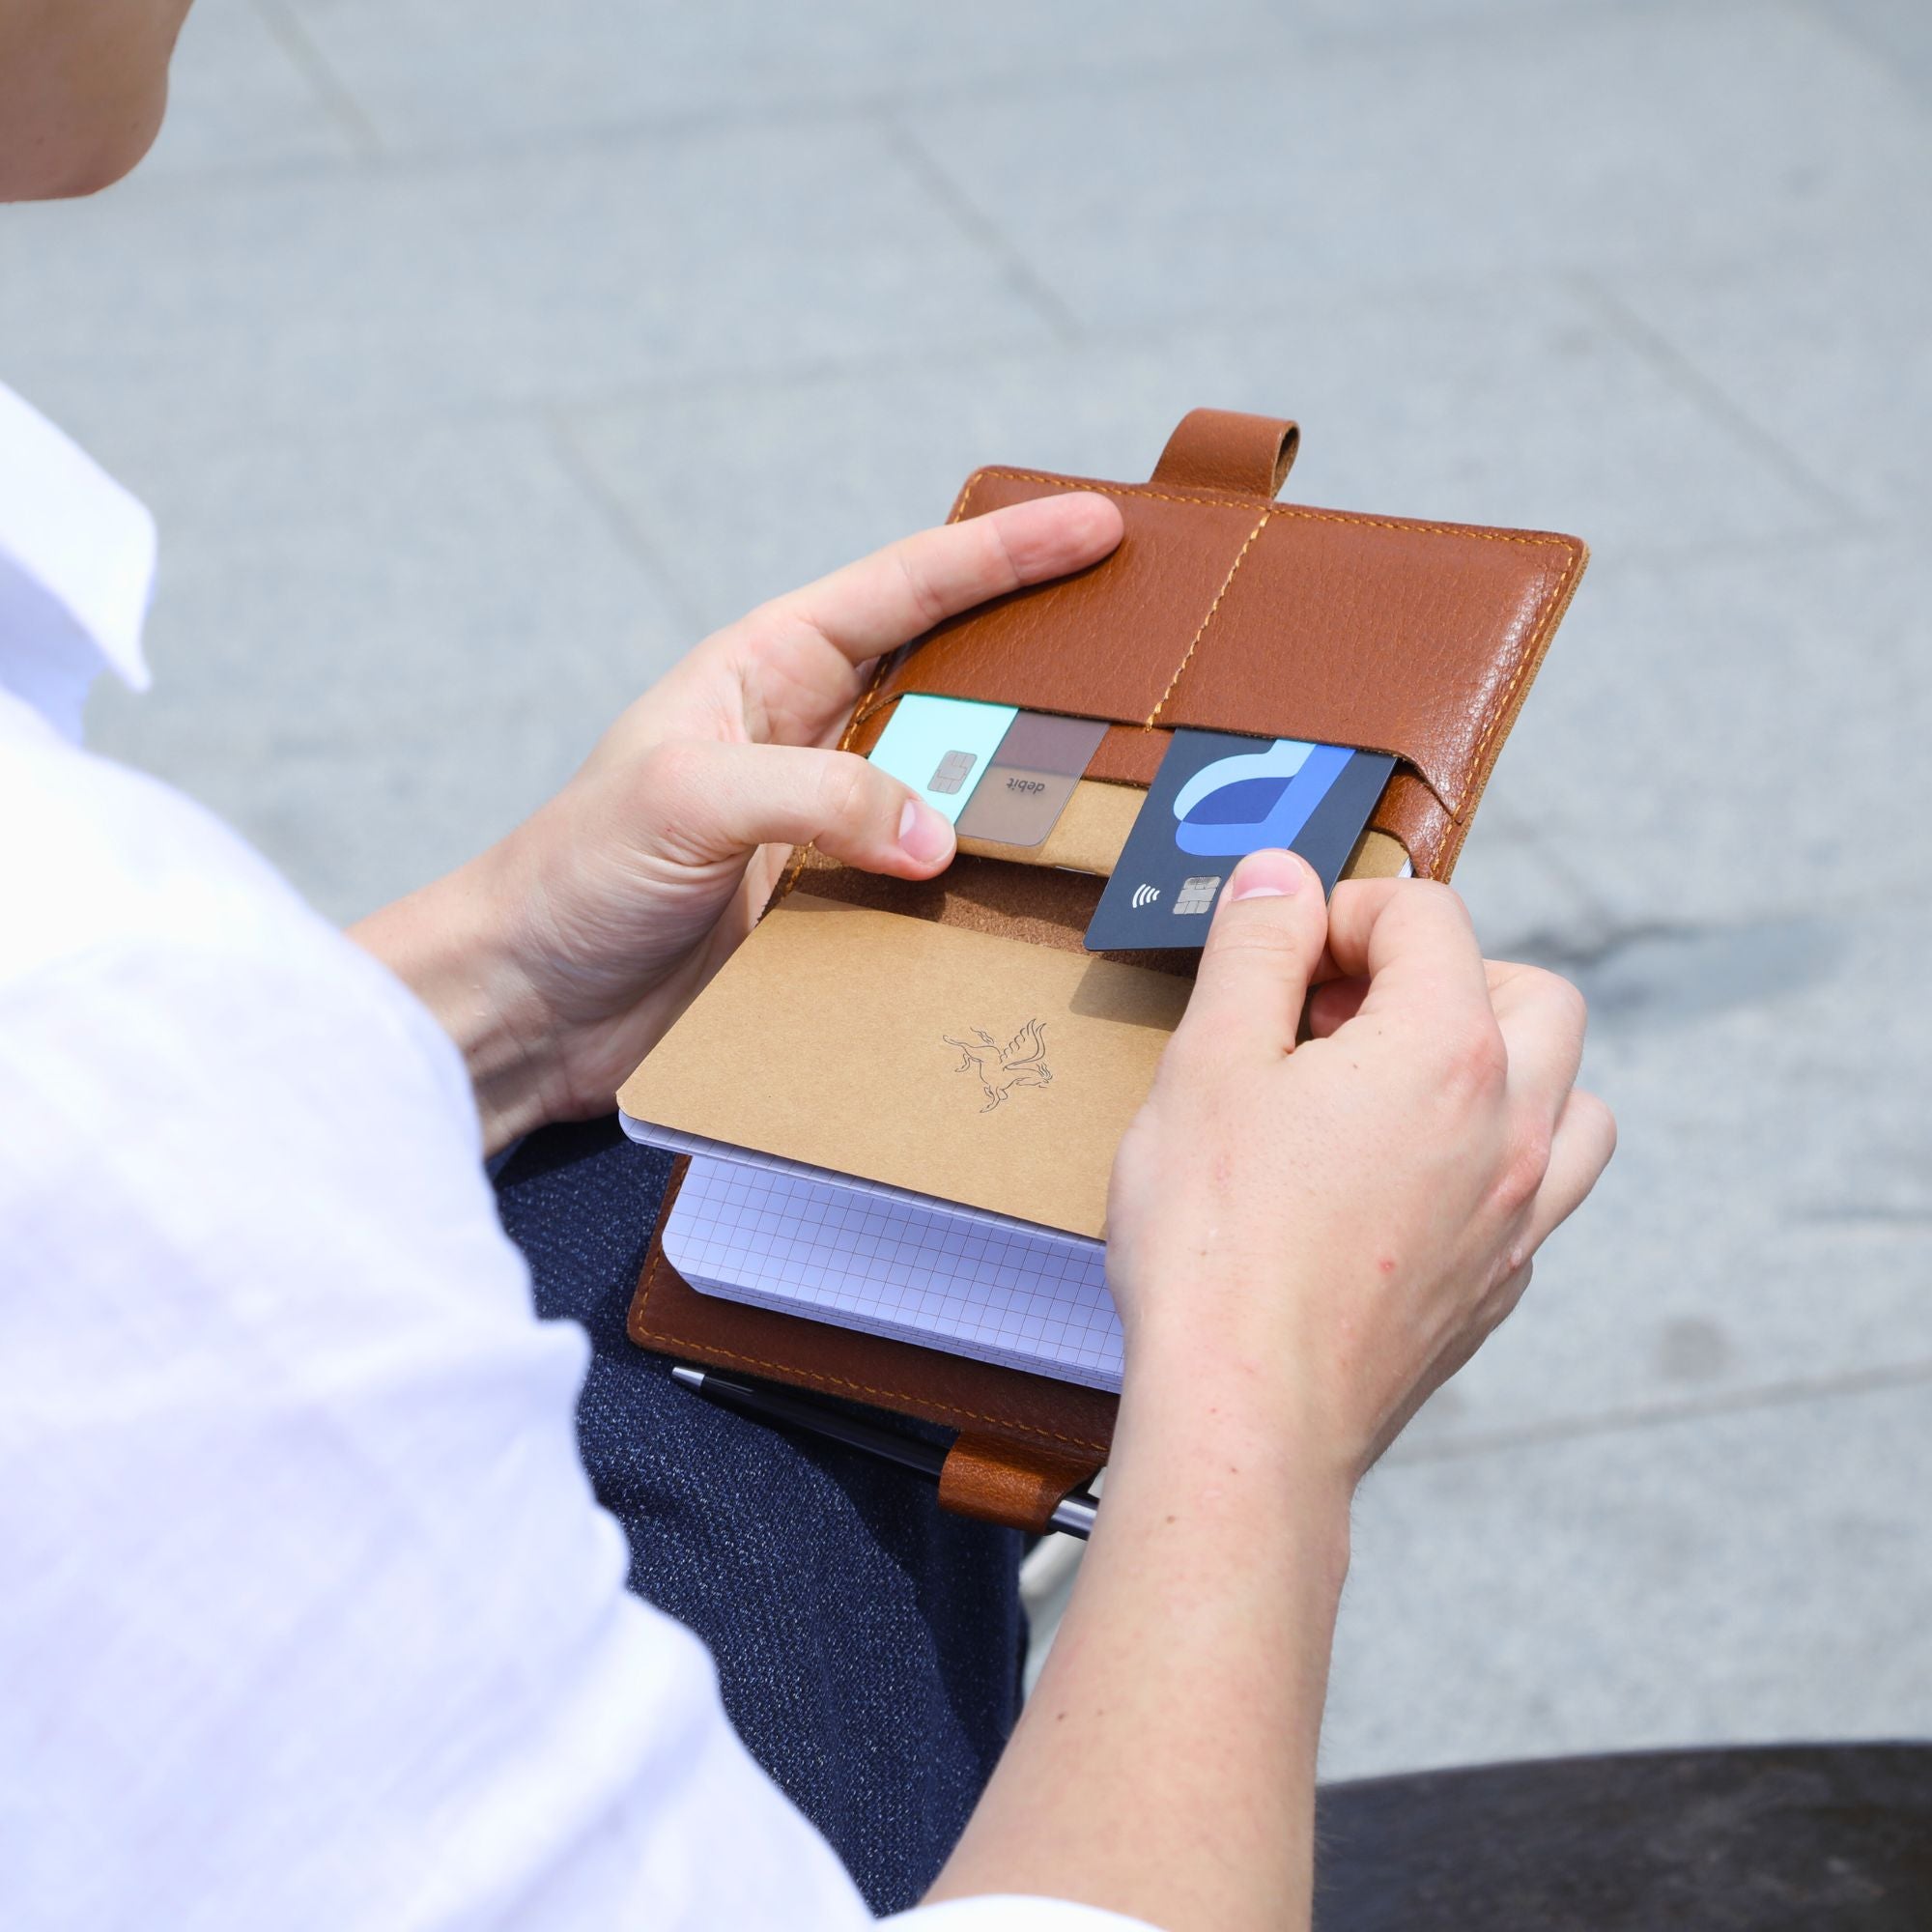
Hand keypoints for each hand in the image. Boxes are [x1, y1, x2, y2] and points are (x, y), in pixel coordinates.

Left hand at [354, 491, 1122, 1147]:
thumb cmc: (573, 874)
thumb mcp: (685, 799)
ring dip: (1024, 790)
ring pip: (954, 792)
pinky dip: (983, 891)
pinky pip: (929, 890)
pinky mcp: (831, 914)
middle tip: (1143, 653)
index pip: (906, 589)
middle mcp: (809, 740)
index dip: (1004, 554)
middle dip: (1042, 663)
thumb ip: (817, 795)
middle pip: (952, 683)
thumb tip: (938, 837)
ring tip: (1120, 785)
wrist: (527, 1006)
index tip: (1096, 525)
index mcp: (766, 670)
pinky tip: (1041, 900)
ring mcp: (826, 830)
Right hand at [933, 862, 1611, 1930]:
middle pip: (1533, 993)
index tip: (1283, 951)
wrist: (1248, 1416)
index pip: (1428, 917)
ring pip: (1570, 1100)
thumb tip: (1283, 876)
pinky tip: (1401, 1182)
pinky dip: (1492, 1157)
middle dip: (1446, 973)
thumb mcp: (1208, 1064)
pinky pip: (1538, 1192)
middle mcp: (1512, 1126)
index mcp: (1446, 1050)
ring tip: (1400, 1087)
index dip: (1344, 911)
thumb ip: (1256, 950)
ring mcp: (1519, 1217)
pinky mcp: (1497, 1289)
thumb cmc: (1218, 1244)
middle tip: (1345, 1008)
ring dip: (1503, 1066)